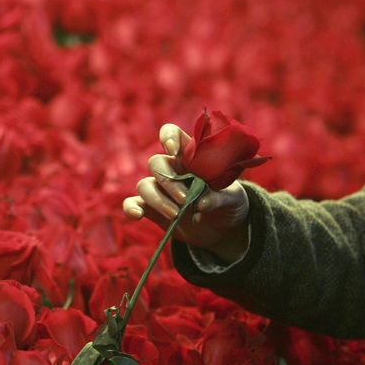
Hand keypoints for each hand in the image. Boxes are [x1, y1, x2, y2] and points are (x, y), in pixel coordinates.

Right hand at [123, 123, 250, 263]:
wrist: (223, 230)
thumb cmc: (229, 204)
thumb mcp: (234, 198)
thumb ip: (220, 197)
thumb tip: (202, 203)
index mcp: (191, 156)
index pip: (173, 134)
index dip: (168, 136)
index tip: (172, 149)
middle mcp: (172, 169)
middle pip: (156, 163)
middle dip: (169, 182)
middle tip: (185, 199)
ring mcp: (160, 189)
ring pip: (144, 185)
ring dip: (157, 199)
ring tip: (175, 214)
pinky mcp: (151, 209)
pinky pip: (133, 203)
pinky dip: (131, 208)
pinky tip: (136, 215)